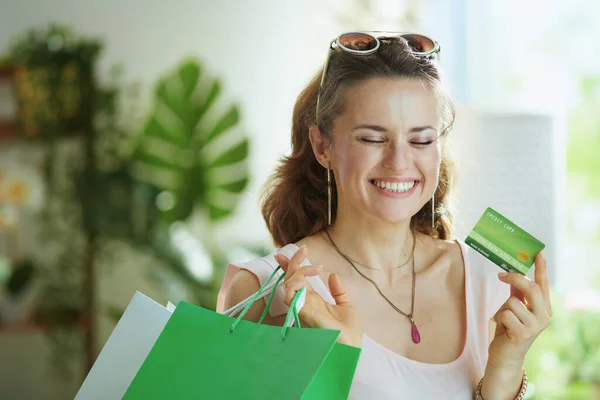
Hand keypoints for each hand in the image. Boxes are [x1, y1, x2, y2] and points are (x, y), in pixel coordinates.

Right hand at [274, 245, 362, 346]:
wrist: (351, 348)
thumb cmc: (349, 334)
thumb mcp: (347, 306)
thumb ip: (339, 291)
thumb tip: (332, 275)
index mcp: (313, 301)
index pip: (298, 280)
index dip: (291, 266)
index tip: (287, 253)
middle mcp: (304, 303)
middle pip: (291, 278)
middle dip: (292, 262)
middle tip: (303, 249)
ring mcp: (301, 307)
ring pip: (289, 283)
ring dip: (299, 270)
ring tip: (316, 268)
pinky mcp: (301, 312)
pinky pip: (290, 294)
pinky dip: (295, 283)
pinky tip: (307, 279)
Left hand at [481, 252, 551, 399]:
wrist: (505, 356)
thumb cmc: (509, 329)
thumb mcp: (514, 308)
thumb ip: (516, 292)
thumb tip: (512, 272)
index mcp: (543, 308)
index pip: (543, 284)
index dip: (541, 268)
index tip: (538, 252)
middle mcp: (544, 316)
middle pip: (532, 288)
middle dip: (515, 278)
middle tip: (501, 275)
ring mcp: (535, 326)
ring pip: (513, 301)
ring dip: (502, 308)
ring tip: (504, 320)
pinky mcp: (523, 334)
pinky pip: (505, 314)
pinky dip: (499, 318)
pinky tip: (503, 328)